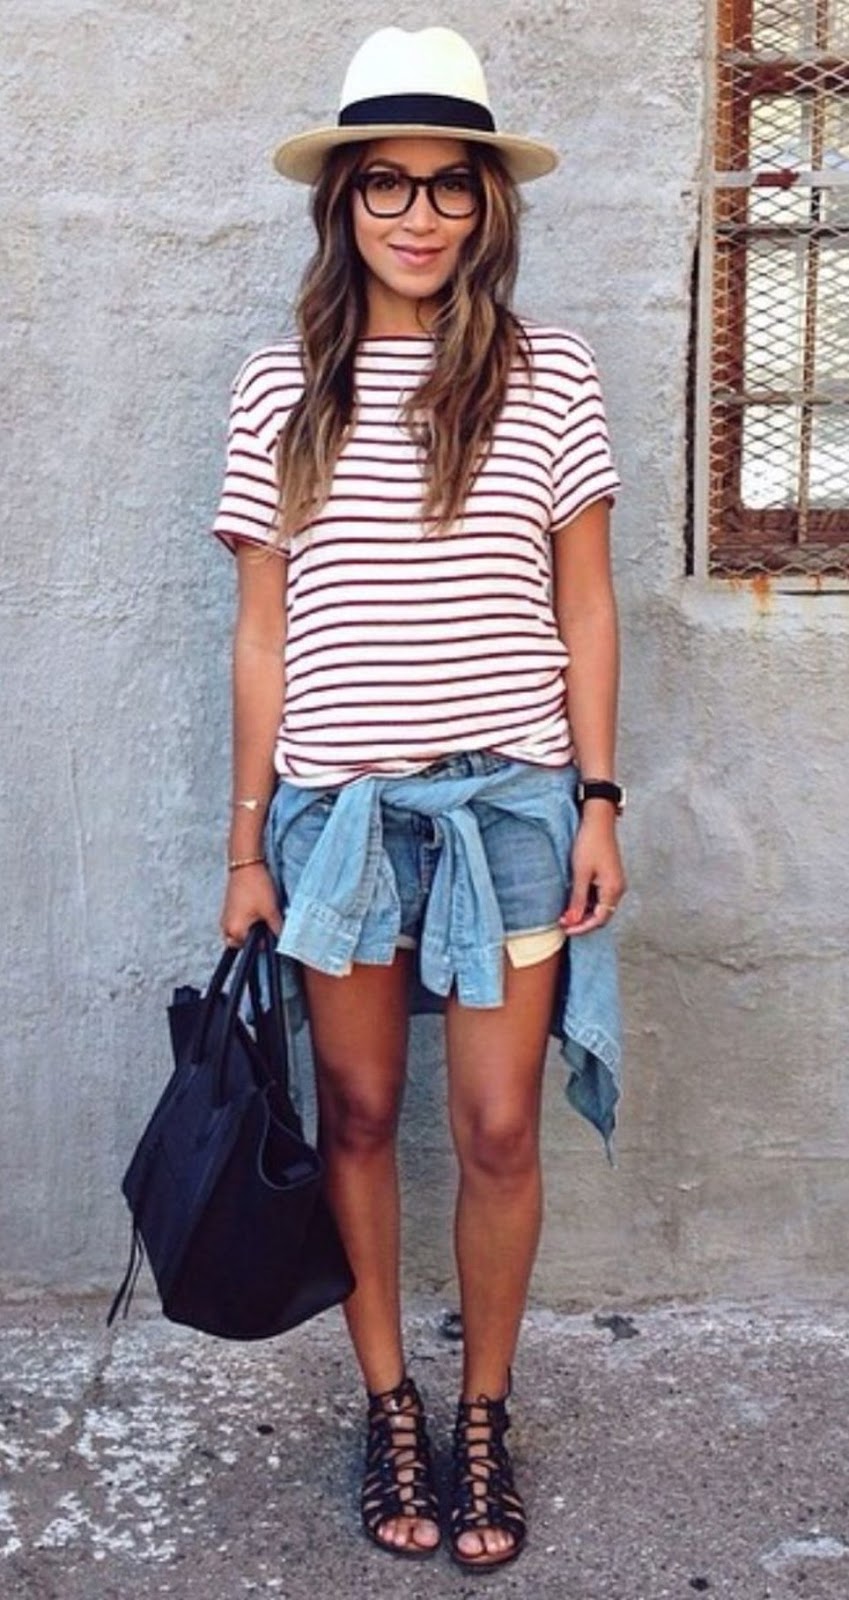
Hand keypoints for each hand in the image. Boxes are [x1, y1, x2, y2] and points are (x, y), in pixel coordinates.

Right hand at [220, 863, 282, 947]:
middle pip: (244, 943)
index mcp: (235, 932)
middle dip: (255, 936)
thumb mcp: (271, 911)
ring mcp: (225, 918)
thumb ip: (277, 930)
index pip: (252, 949)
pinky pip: (238, 923)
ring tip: (261, 913)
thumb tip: (283, 940)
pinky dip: (247, 920)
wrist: (246, 865)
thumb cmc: (256, 887)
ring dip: (251, 927)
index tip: (271, 931)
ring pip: (241, 933)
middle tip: (267, 922)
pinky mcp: (228, 910)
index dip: (265, 941)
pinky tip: (256, 908)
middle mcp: (226, 928)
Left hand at [559, 807, 625, 936]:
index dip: (581, 928)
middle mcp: (617, 889)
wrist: (598, 820)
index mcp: (613, 890)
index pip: (599, 920)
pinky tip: (573, 899)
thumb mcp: (580, 873)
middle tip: (562, 922)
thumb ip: (577, 899)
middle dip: (582, 922)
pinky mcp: (609, 876)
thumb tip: (572, 921)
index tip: (565, 929)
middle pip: (601, 915)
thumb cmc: (590, 843)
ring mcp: (614, 882)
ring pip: (600, 906)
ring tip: (565, 912)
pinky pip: (599, 896)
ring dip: (584, 912)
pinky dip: (587, 902)